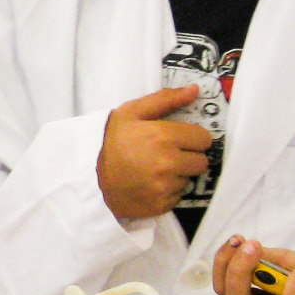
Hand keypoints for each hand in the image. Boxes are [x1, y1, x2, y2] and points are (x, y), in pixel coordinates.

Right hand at [95, 87, 211, 221]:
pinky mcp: (162, 204)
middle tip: (168, 155)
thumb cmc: (112, 141)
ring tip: (155, 170)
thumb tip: (195, 90)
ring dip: (178, 175)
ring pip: (190, 179)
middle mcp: (168, 163)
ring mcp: (165, 186)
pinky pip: (178, 196)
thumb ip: (166, 99)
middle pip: (202, 161)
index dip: (192, 137)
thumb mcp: (132, 112)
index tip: (179, 139)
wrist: (91, 177)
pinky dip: (168, 191)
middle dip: (189, 157)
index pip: (204, 139)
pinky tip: (151, 184)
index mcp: (164, 136)